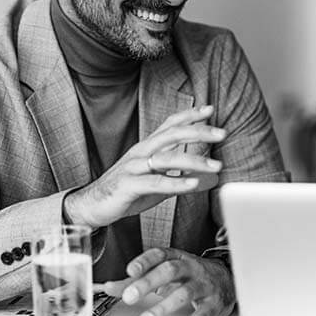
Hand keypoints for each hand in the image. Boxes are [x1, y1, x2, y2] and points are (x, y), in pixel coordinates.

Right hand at [64, 105, 224, 227]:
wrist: (92, 206)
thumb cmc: (126, 192)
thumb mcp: (158, 184)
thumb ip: (180, 178)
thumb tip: (207, 179)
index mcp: (147, 147)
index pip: (170, 124)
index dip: (189, 115)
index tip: (210, 109)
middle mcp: (140, 152)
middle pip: (172, 134)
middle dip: (198, 132)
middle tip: (222, 133)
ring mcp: (133, 168)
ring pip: (166, 158)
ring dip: (194, 161)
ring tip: (216, 166)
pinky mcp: (127, 185)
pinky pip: (155, 183)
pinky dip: (176, 183)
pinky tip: (193, 184)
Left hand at [102, 247, 234, 315]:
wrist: (227, 280)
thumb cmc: (190, 275)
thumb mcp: (164, 272)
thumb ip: (136, 280)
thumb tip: (109, 287)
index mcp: (177, 258)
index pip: (160, 255)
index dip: (145, 261)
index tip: (130, 270)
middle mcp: (191, 268)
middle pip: (170, 271)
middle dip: (149, 283)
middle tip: (130, 296)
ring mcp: (204, 286)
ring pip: (184, 294)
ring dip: (163, 308)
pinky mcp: (213, 305)